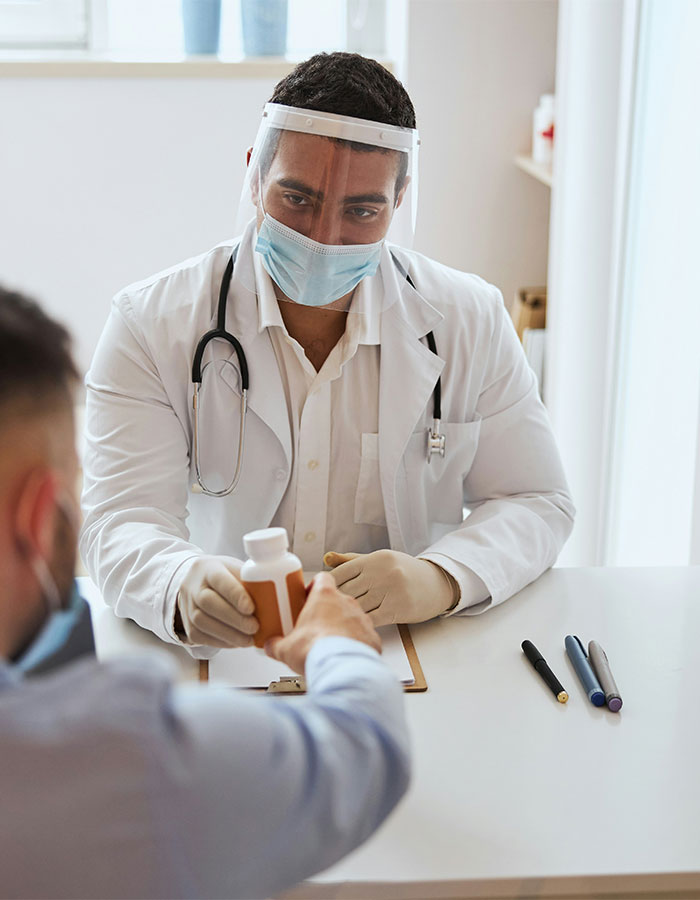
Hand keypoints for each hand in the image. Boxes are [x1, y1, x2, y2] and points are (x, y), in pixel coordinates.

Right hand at [176, 556, 257, 647]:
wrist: (196, 583)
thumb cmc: (223, 576)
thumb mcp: (236, 570)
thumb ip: (250, 581)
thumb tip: (274, 597)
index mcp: (209, 568)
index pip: (219, 579)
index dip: (235, 595)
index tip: (251, 608)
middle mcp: (194, 586)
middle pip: (208, 602)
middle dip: (234, 618)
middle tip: (254, 627)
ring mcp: (187, 606)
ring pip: (202, 622)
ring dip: (229, 634)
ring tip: (249, 639)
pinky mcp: (187, 625)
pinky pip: (200, 637)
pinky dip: (221, 642)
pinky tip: (236, 642)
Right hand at [265, 572, 380, 673]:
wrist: (342, 668)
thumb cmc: (317, 650)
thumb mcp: (285, 648)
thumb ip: (276, 644)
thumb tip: (271, 646)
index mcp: (324, 597)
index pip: (321, 579)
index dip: (313, 587)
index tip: (305, 598)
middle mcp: (346, 603)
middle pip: (336, 600)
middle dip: (326, 612)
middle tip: (314, 627)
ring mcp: (362, 619)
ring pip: (351, 618)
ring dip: (341, 627)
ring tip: (329, 644)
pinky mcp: (372, 637)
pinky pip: (363, 636)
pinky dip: (355, 643)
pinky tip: (344, 655)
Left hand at [324, 549, 458, 625]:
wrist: (436, 583)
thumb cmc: (403, 571)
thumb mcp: (379, 560)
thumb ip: (351, 561)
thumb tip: (326, 558)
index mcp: (373, 559)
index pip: (340, 573)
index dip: (324, 586)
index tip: (313, 596)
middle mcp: (381, 572)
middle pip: (346, 591)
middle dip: (331, 604)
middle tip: (318, 614)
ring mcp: (390, 590)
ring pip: (357, 606)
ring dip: (344, 616)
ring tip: (331, 623)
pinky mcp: (398, 608)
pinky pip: (371, 618)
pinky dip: (360, 624)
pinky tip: (353, 627)